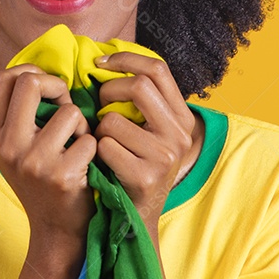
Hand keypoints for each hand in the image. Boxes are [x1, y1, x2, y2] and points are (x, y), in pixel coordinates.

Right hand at [0, 64, 97, 243]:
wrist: (55, 231)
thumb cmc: (42, 180)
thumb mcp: (17, 147)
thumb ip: (21, 112)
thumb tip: (40, 70)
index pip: (4, 79)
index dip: (30, 72)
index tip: (46, 88)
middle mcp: (7, 147)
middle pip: (30, 83)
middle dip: (57, 86)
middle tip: (66, 105)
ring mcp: (33, 162)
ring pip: (69, 111)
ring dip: (81, 124)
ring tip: (77, 143)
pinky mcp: (61, 175)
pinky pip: (88, 138)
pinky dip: (93, 148)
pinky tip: (86, 165)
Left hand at [92, 52, 201, 239]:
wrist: (138, 219)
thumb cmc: (134, 165)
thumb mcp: (149, 130)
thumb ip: (139, 101)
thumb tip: (102, 62)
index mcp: (182, 117)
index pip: (157, 69)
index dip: (125, 59)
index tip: (100, 63)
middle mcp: (179, 134)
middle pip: (138, 86)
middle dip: (108, 91)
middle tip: (98, 105)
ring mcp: (165, 156)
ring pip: (113, 120)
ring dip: (99, 130)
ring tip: (104, 144)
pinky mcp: (145, 177)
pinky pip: (105, 147)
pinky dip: (96, 152)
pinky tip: (103, 164)